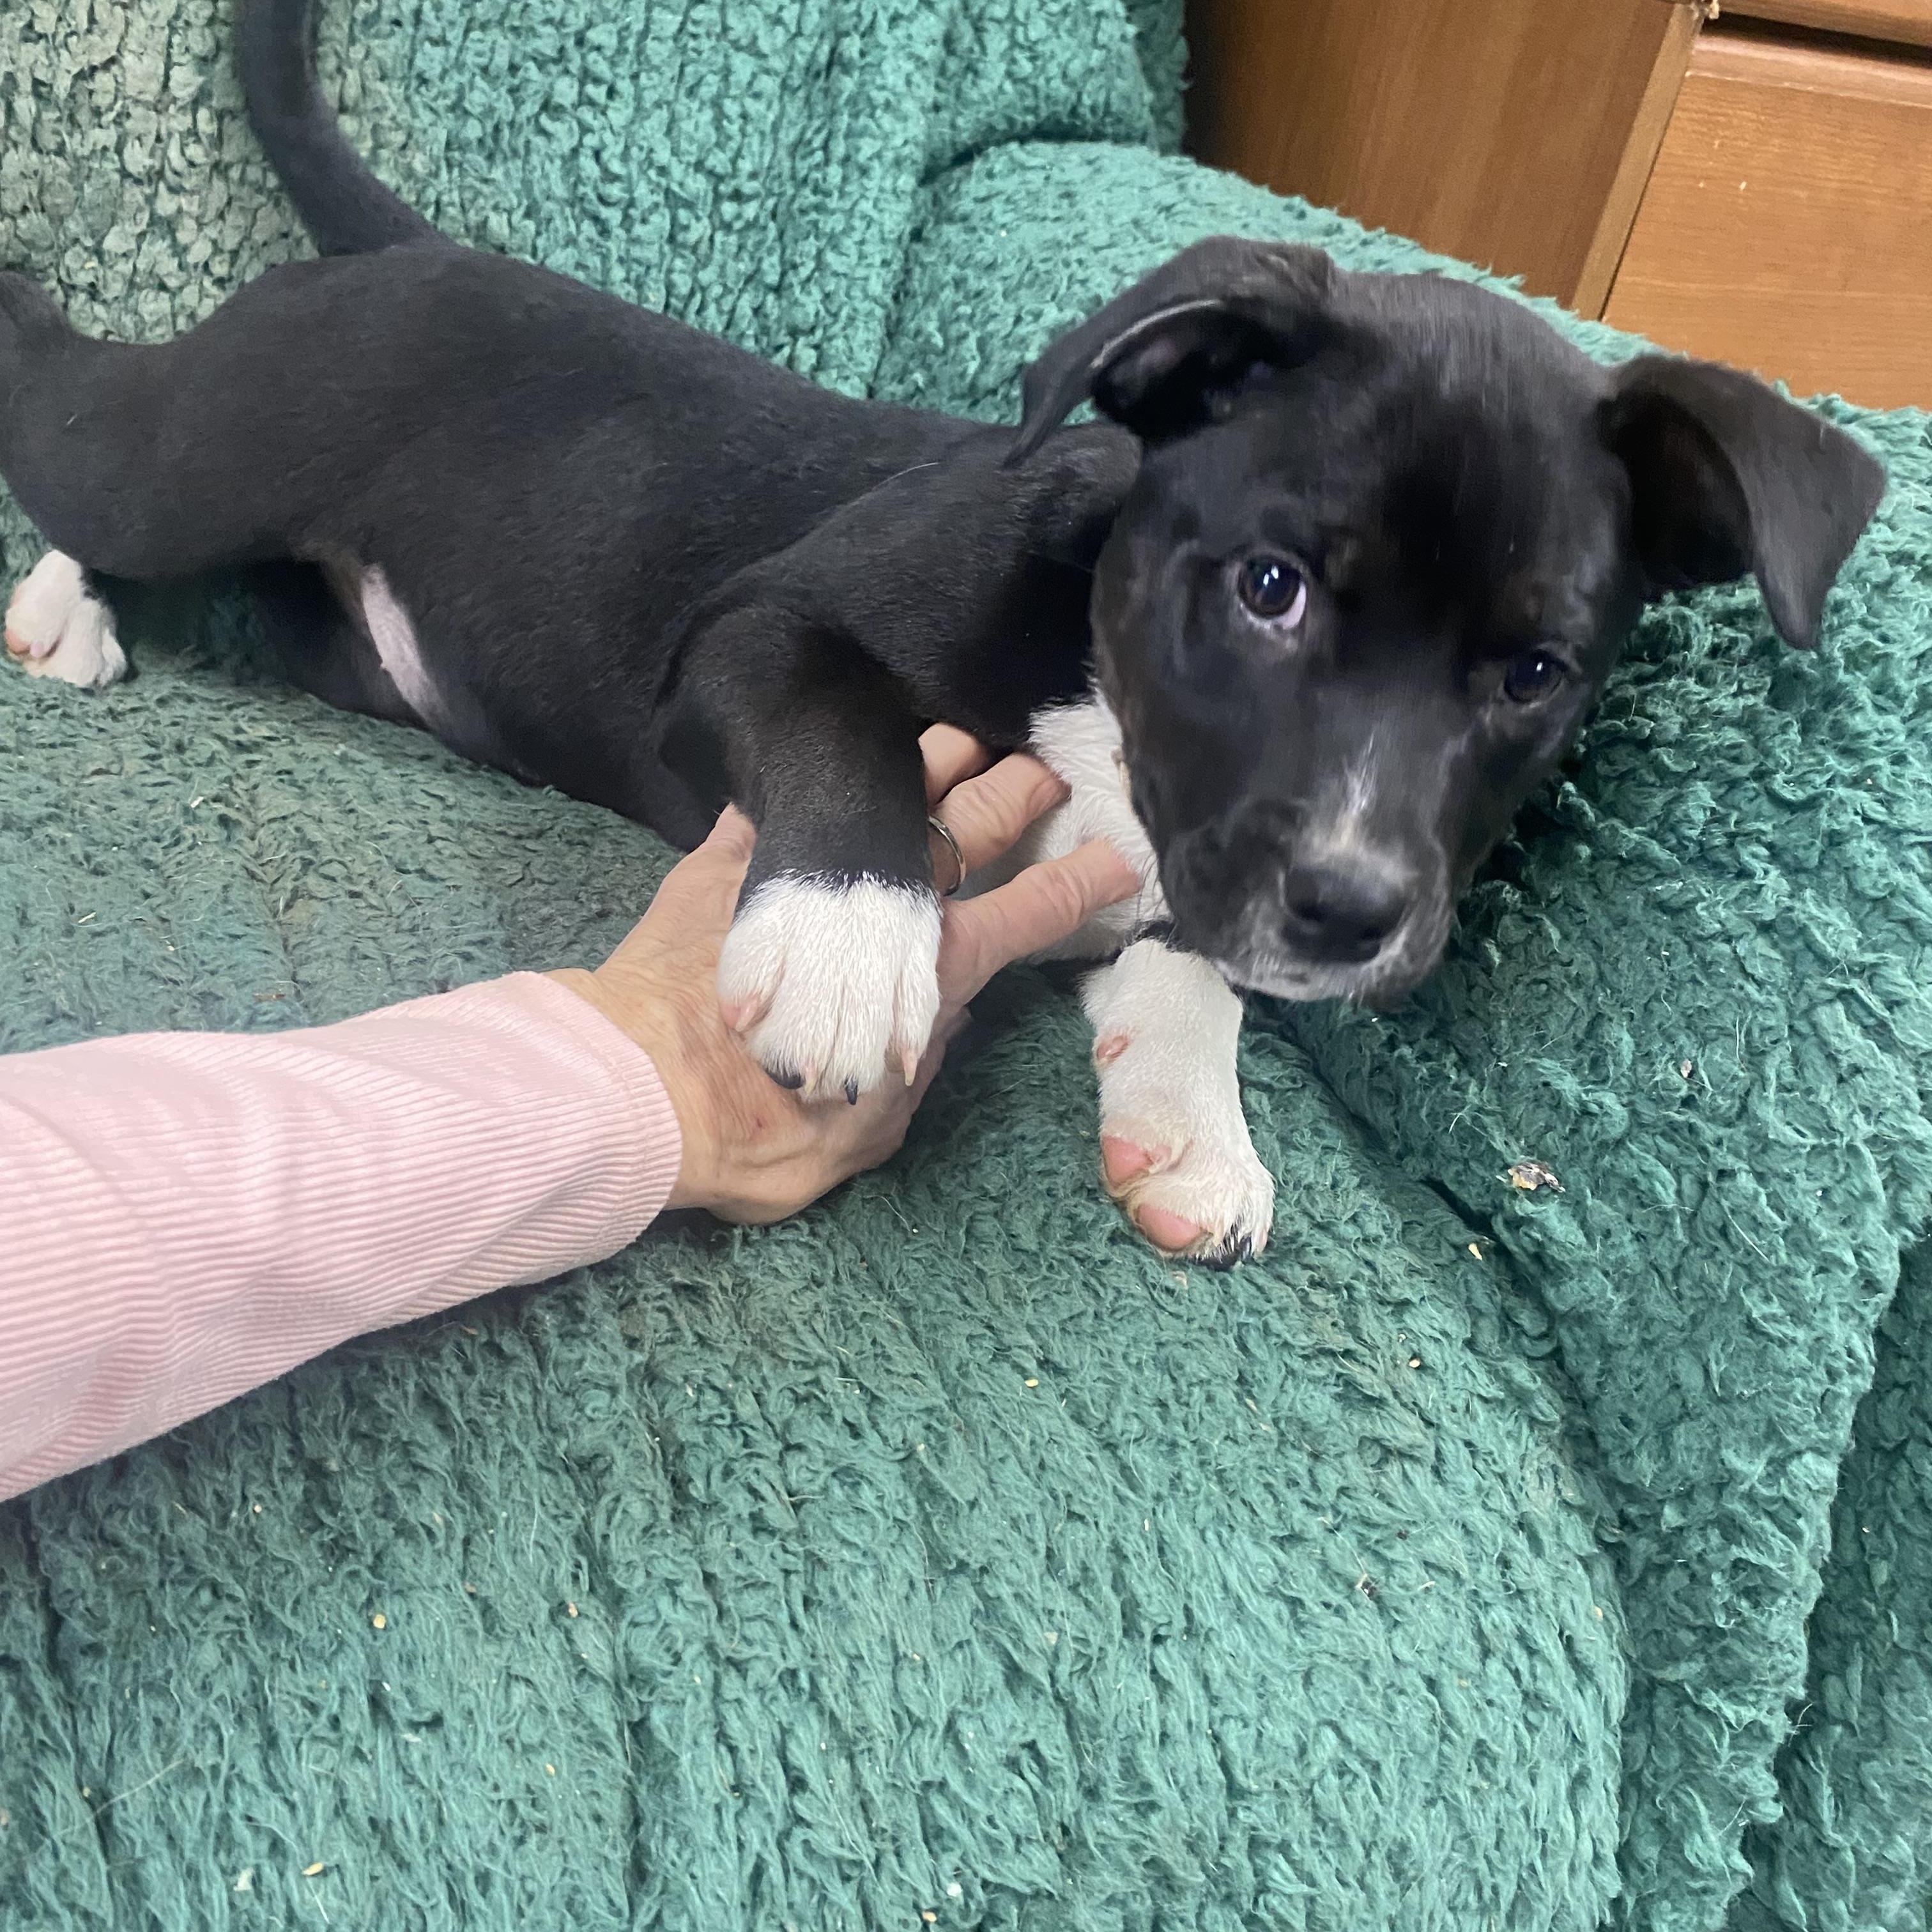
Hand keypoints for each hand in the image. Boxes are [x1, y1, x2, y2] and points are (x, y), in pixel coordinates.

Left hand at [550, 727, 1138, 1221]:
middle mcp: (880, 904)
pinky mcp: (733, 860)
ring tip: (963, 727)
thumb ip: (919, 1064)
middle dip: (1020, 788)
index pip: (1028, 913)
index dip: (1079, 883)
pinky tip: (812, 742)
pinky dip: (799, 772)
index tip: (1119, 856)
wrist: (652, 1096)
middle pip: (971, 825)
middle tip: (1050, 760)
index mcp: (933, 969)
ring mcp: (809, 869)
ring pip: (889, 788)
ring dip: (933, 755)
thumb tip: (938, 1017)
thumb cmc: (775, 1135)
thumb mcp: (877, 1127)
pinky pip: (774, 800)